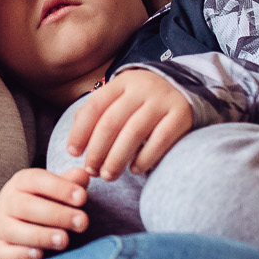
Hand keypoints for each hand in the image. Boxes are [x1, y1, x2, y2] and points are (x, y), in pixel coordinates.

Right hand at [0, 165, 90, 258]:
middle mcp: (7, 202)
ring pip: (13, 230)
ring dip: (40, 236)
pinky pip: (4, 252)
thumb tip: (83, 175)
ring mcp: (1, 226)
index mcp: (21, 182)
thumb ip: (70, 183)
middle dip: (56, 215)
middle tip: (82, 222)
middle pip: (26, 206)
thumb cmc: (43, 202)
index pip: (37, 180)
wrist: (16, 222)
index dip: (60, 188)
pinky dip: (21, 254)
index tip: (82, 198)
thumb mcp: (56, 189)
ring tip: (64, 240)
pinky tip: (39, 255)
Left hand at [63, 70, 194, 180]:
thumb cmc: (144, 101)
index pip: (95, 107)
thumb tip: (76, 136)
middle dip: (97, 150)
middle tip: (91, 170)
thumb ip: (99, 111)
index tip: (72, 153)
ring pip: (133, 133)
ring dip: (116, 159)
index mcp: (122, 83)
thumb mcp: (121, 97)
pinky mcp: (182, 115)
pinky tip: (135, 169)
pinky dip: (145, 159)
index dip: (80, 132)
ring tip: (108, 175)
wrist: (186, 88)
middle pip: (111, 122)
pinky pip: (160, 140)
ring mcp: (163, 100)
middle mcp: (142, 88)